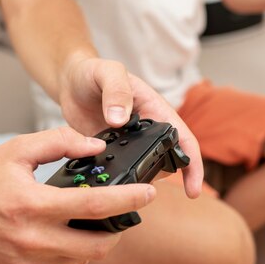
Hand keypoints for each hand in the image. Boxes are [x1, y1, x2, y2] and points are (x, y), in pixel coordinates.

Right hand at [0, 128, 154, 263]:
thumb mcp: (18, 150)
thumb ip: (61, 142)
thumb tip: (96, 146)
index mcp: (33, 205)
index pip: (96, 206)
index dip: (129, 200)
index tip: (149, 194)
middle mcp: (32, 239)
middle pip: (98, 244)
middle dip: (118, 229)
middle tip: (121, 213)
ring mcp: (26, 262)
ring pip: (82, 259)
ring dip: (95, 241)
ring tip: (91, 221)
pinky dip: (70, 250)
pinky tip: (62, 232)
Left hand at [58, 57, 203, 198]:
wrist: (71, 81)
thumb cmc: (93, 71)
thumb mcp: (108, 72)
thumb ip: (116, 92)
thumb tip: (120, 120)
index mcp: (156, 109)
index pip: (183, 138)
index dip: (193, 165)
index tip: (193, 190)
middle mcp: (147, 129)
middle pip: (168, 159)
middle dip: (165, 178)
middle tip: (146, 191)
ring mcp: (130, 142)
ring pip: (146, 167)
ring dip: (140, 180)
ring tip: (125, 191)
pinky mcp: (112, 151)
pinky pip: (120, 169)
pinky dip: (119, 178)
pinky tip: (108, 188)